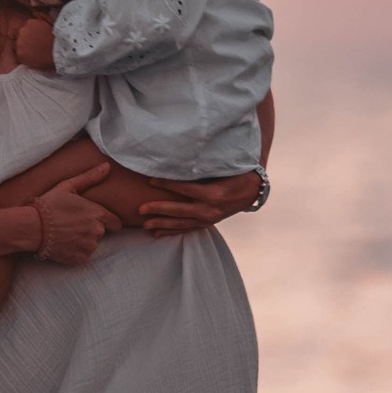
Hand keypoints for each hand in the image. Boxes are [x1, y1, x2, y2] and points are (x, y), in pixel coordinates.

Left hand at [13, 16, 57, 72]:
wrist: (60, 53)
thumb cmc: (58, 39)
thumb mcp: (51, 23)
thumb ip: (42, 17)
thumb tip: (41, 12)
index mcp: (29, 22)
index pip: (23, 28)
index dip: (28, 34)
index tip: (34, 38)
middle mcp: (22, 31)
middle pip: (18, 36)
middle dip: (24, 40)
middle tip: (33, 46)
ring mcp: (19, 43)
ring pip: (17, 46)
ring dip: (23, 49)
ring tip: (33, 53)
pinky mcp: (20, 54)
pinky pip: (19, 56)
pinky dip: (24, 58)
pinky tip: (33, 59)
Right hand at [32, 164, 117, 263]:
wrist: (31, 227)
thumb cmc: (49, 205)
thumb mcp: (68, 186)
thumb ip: (90, 177)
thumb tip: (107, 166)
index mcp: (98, 214)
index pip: (117, 224)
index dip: (108, 222)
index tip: (95, 220)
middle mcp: (97, 232)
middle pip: (102, 233)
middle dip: (91, 230)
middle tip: (73, 224)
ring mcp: (88, 247)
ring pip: (91, 245)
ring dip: (83, 241)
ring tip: (66, 233)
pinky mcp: (79, 259)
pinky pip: (83, 256)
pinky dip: (75, 252)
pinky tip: (64, 243)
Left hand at [138, 170, 262, 237]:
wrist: (251, 190)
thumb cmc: (235, 173)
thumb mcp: (222, 168)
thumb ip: (202, 168)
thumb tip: (178, 159)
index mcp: (213, 194)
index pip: (185, 188)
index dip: (166, 184)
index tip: (150, 180)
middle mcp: (209, 210)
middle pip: (179, 210)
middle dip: (158, 209)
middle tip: (140, 209)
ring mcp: (208, 219)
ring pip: (180, 223)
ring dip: (162, 224)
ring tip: (144, 225)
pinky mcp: (206, 224)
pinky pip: (186, 229)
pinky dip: (171, 231)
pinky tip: (156, 234)